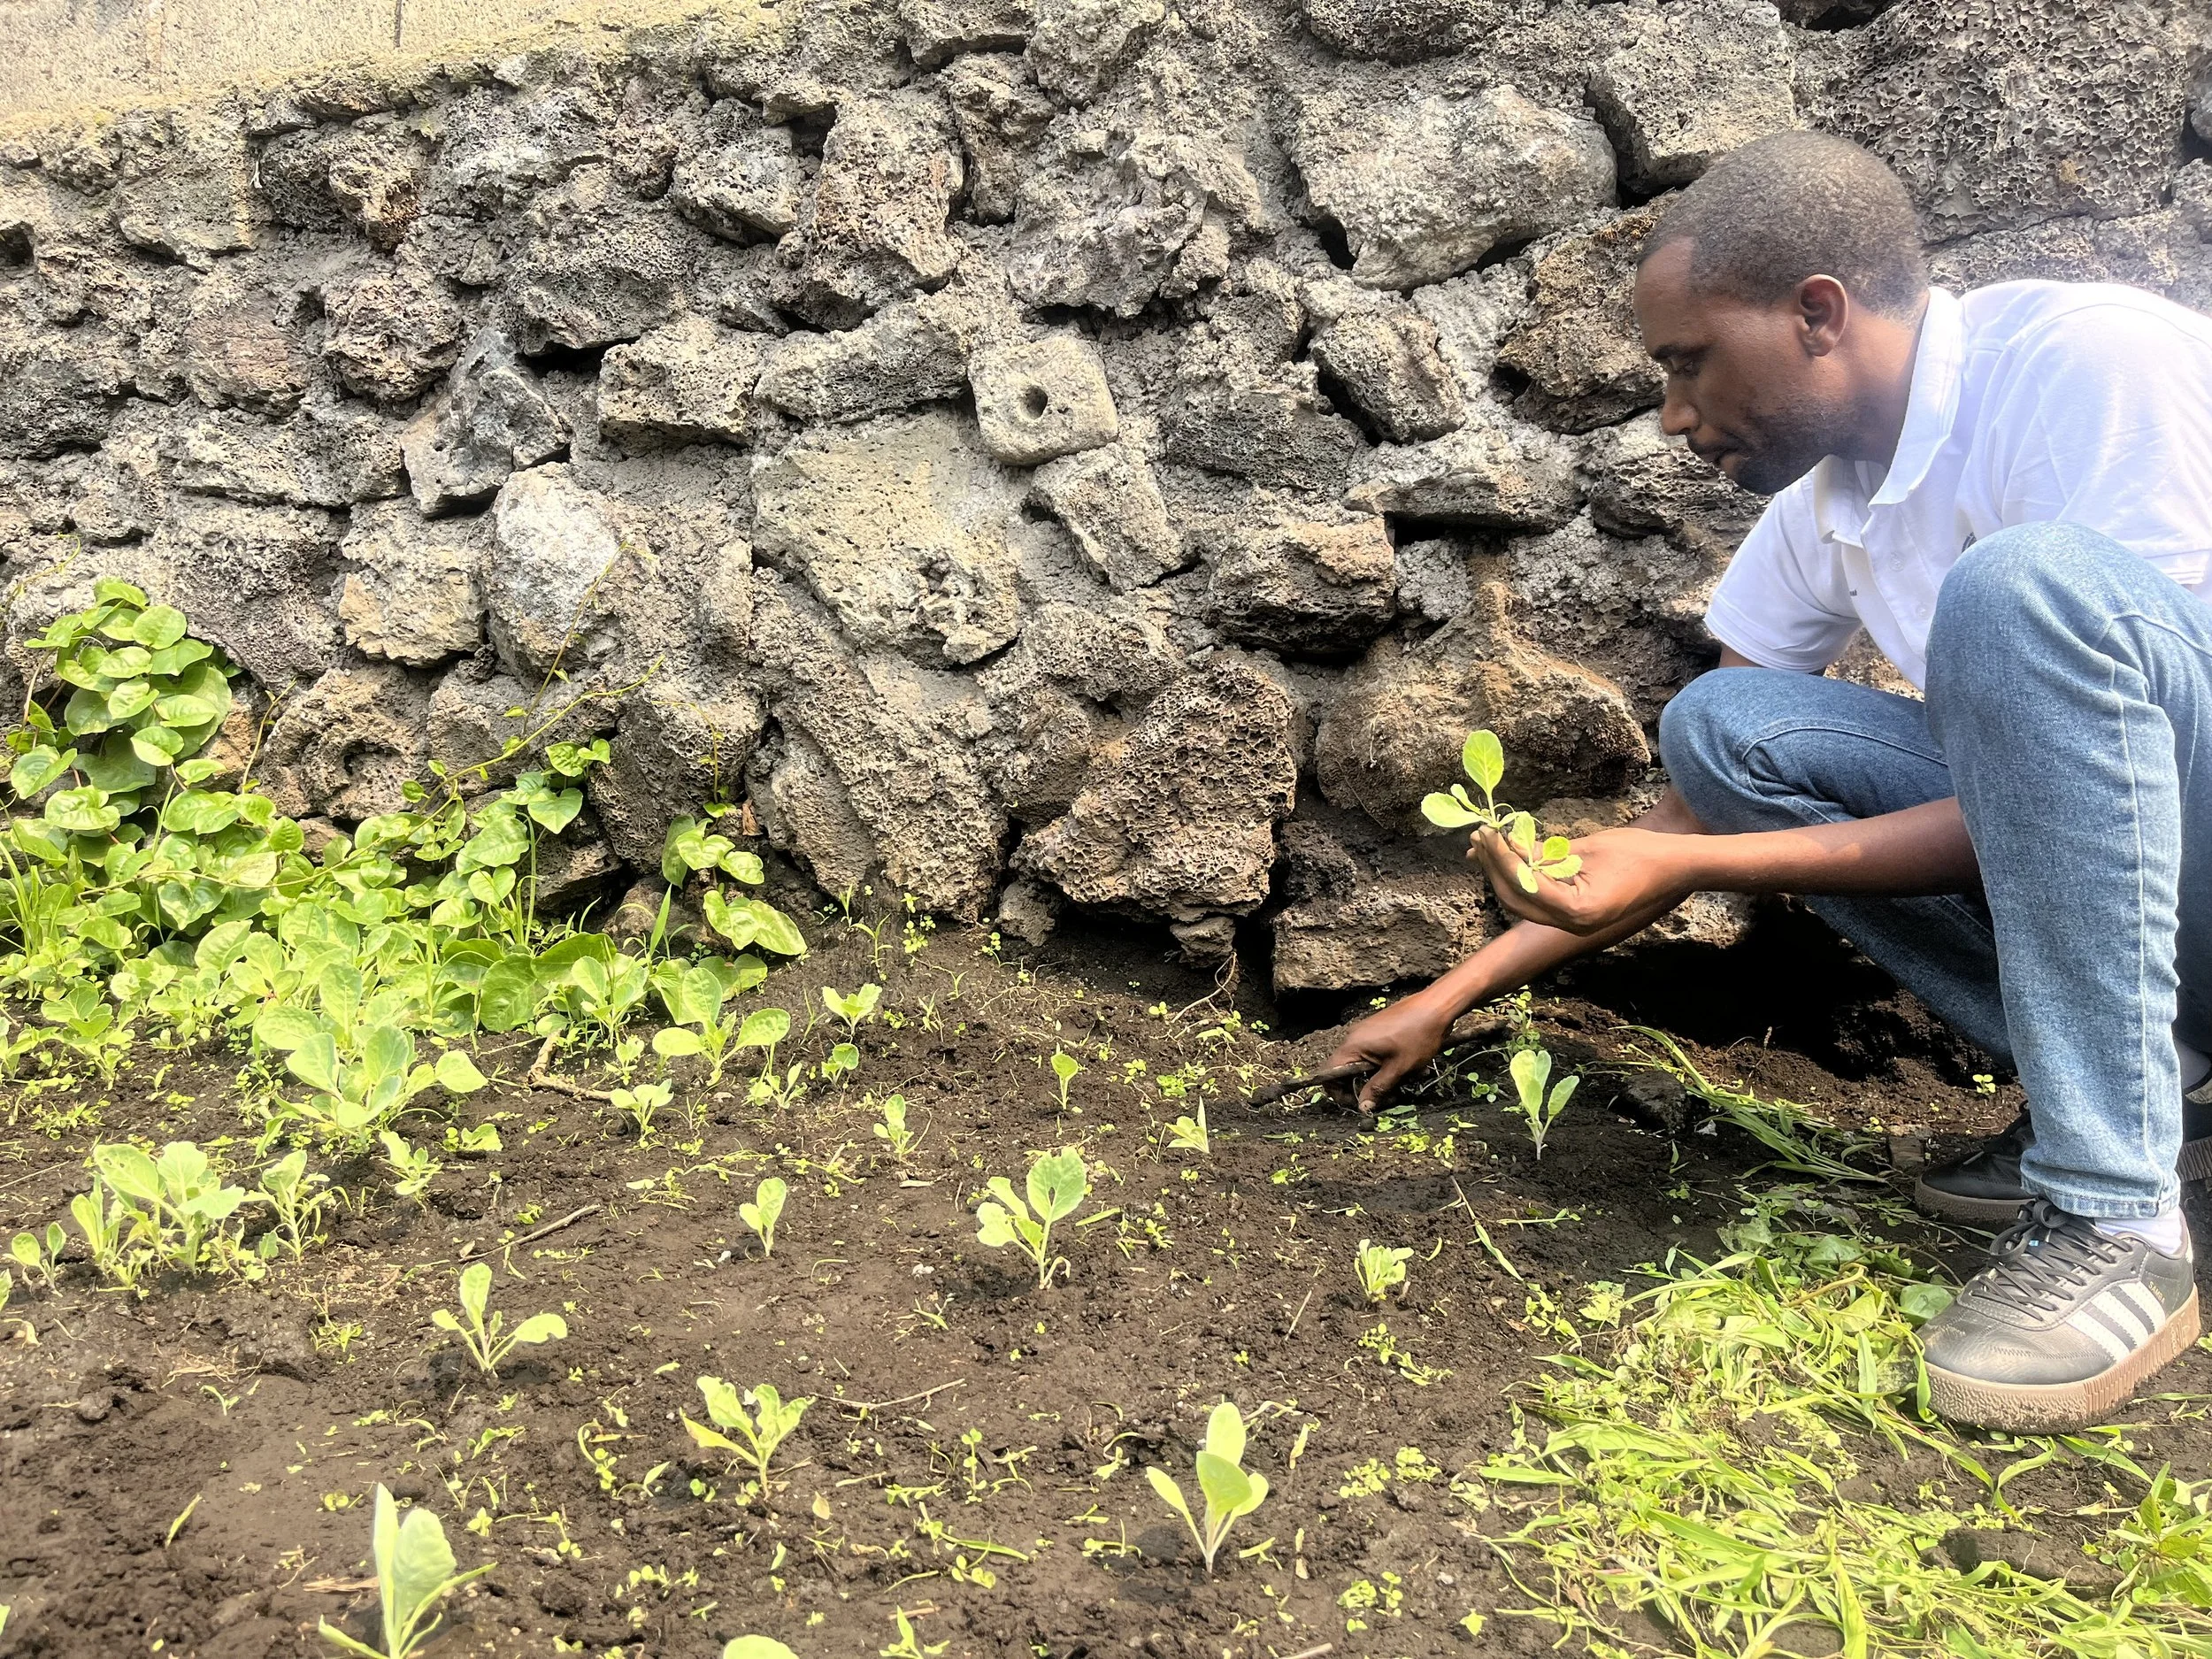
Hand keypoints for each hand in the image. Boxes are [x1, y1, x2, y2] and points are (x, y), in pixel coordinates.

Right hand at [1319, 996, 1456, 1113]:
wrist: (1435, 1007)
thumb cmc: (1417, 1036)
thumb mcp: (1399, 1069)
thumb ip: (1377, 1089)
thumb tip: (1362, 1107)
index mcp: (1353, 1046)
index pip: (1329, 1074)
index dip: (1339, 1094)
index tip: (1360, 1104)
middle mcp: (1354, 1038)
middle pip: (1346, 1071)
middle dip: (1364, 1088)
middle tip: (1388, 1097)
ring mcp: (1365, 1033)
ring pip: (1362, 1065)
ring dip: (1377, 1078)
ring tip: (1400, 1082)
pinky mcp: (1377, 1031)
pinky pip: (1372, 1055)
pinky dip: (1384, 1066)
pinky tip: (1403, 1069)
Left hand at [1471, 824, 1700, 933]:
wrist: (1673, 867)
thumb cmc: (1638, 853)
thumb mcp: (1587, 849)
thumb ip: (1546, 855)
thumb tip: (1508, 847)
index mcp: (1578, 911)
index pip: (1525, 886)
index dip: (1502, 859)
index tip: (1487, 833)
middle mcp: (1573, 925)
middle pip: (1517, 900)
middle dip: (1495, 869)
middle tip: (1479, 838)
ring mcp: (1575, 924)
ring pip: (1524, 903)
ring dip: (1503, 875)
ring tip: (1485, 846)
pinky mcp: (1577, 916)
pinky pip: (1540, 900)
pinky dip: (1523, 879)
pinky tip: (1511, 857)